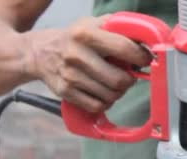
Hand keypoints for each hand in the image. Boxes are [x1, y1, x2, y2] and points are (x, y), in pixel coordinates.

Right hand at [24, 16, 151, 111]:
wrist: (40, 52)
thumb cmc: (75, 39)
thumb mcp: (93, 24)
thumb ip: (119, 29)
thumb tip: (147, 42)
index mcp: (86, 34)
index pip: (124, 48)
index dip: (141, 57)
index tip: (145, 60)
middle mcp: (76, 55)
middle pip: (119, 80)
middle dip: (129, 80)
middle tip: (128, 75)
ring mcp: (70, 75)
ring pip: (110, 95)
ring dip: (118, 92)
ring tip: (113, 83)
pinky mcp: (65, 92)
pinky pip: (97, 105)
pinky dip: (105, 102)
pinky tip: (102, 92)